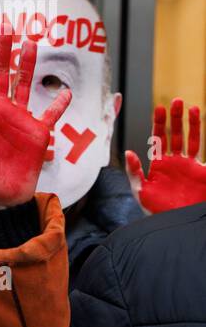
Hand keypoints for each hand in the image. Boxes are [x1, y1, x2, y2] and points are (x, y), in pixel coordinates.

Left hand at [0, 28, 70, 209]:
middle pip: (0, 73)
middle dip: (2, 49)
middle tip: (5, 24)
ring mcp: (19, 119)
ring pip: (24, 84)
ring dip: (27, 64)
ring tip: (31, 41)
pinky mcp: (37, 133)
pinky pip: (50, 114)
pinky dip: (58, 103)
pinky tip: (64, 91)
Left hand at [124, 98, 205, 213]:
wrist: (176, 225)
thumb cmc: (155, 210)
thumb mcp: (140, 191)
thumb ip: (134, 172)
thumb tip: (128, 151)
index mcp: (158, 164)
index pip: (158, 139)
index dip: (159, 123)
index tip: (159, 108)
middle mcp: (174, 161)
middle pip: (175, 134)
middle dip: (175, 118)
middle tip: (176, 101)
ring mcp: (189, 165)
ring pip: (191, 139)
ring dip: (191, 123)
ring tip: (191, 107)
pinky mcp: (201, 171)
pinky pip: (201, 150)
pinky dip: (200, 135)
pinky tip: (199, 119)